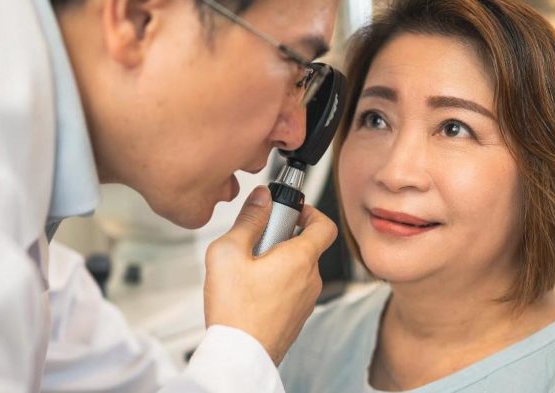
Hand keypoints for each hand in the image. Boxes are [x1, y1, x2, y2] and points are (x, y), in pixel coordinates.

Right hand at [203, 185, 336, 364]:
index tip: (291, 210)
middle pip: (307, 246)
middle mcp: (310, 280)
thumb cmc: (235, 311)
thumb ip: (248, 219)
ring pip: (297, 269)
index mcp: (300, 259)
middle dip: (283, 237)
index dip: (310, 211)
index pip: (325, 224)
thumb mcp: (229, 253)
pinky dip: (276, 283)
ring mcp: (305, 301)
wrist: (239, 356)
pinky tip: (250, 291)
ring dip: (278, 262)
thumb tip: (262, 198)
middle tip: (257, 241)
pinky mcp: (296, 318)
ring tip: (248, 269)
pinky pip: (292, 290)